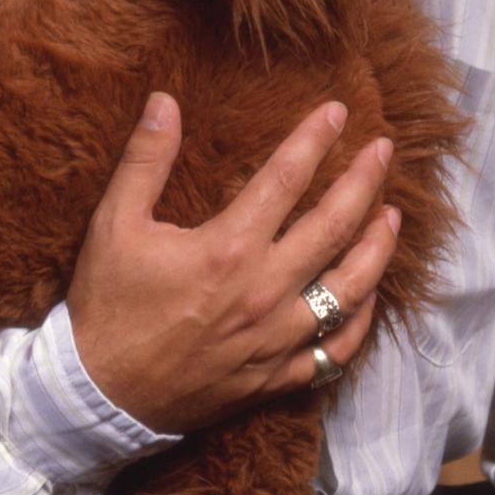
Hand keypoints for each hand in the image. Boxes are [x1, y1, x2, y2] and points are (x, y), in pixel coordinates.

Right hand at [66, 93, 399, 434]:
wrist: (102, 393)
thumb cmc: (107, 304)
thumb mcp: (113, 223)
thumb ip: (145, 159)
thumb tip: (164, 101)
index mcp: (228, 248)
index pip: (286, 178)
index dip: (315, 138)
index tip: (337, 111)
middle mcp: (265, 291)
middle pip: (334, 226)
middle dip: (364, 181)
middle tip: (383, 149)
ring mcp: (278, 338)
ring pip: (350, 289)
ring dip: (378, 248)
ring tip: (392, 216)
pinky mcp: (277, 376)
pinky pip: (337, 349)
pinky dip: (362, 319)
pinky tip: (369, 294)